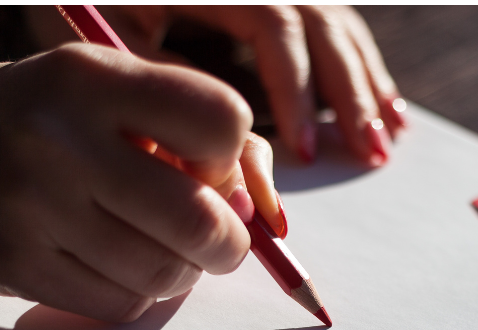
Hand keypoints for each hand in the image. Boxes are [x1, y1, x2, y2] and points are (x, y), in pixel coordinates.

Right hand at [0, 44, 283, 321]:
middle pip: (198, 219)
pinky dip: (136, 295)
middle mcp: (61, 138)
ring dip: (181, 272)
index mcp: (94, 78)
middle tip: (217, 242)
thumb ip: (191, 134)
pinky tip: (114, 266)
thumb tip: (260, 212)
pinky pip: (120, 306)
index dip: (231, 158)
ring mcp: (32, 205)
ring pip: (163, 274)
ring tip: (159, 250)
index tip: (208, 171)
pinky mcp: (14, 264)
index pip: (221, 120)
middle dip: (227, 242)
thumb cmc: (41, 119)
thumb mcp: (107, 91)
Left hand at [26, 5, 406, 166]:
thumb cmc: (90, 2)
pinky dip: (360, 71)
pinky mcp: (281, 1)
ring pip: (339, 27)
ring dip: (367, 85)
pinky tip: (385, 108)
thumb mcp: (116, 40)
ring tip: (388, 140)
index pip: (276, 24)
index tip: (300, 149)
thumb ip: (168, 89)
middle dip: (350, 93)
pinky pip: (335, 30)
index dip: (294, 89)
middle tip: (369, 153)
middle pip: (322, 24)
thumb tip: (224, 164)